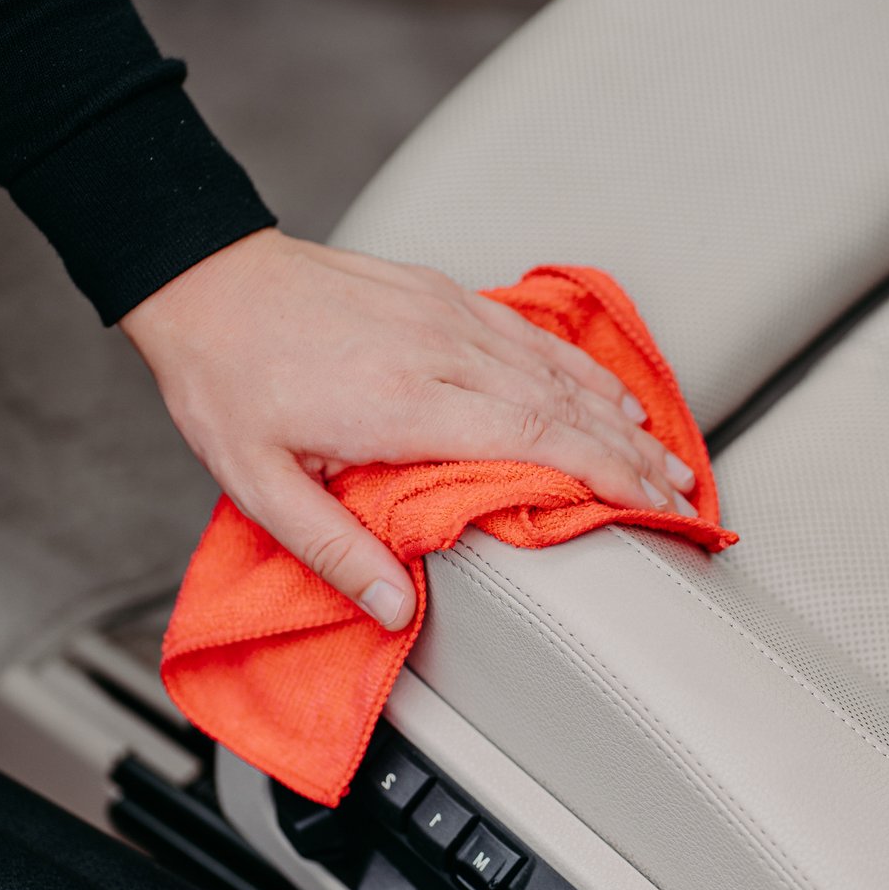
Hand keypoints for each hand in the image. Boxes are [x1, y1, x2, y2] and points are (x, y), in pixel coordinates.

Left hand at [120, 228, 696, 631]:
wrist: (206, 281)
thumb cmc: (229, 380)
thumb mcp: (257, 483)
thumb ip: (333, 548)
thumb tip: (395, 608)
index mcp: (401, 404)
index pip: (535, 440)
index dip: (604, 474)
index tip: (650, 505)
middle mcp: (438, 354)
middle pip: (565, 407)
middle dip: (634, 455)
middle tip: (681, 494)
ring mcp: (446, 317)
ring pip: (558, 369)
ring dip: (621, 415)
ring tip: (667, 454)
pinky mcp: (442, 296)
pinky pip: (530, 335)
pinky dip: (581, 368)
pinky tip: (610, 391)